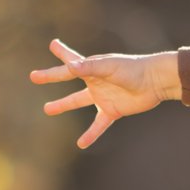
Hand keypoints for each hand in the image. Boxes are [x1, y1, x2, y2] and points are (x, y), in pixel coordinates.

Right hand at [30, 39, 178, 148]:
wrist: (155, 82)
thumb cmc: (133, 69)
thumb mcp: (109, 67)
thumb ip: (90, 67)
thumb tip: (70, 67)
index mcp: (93, 68)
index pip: (71, 61)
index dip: (61, 53)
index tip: (53, 44)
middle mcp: (95, 81)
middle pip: (68, 79)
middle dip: (51, 77)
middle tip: (34, 77)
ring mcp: (102, 97)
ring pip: (77, 101)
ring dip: (62, 105)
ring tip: (47, 108)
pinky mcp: (112, 111)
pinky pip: (98, 125)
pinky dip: (90, 135)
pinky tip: (81, 144)